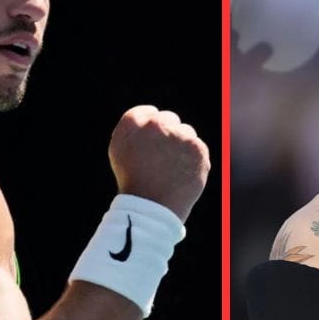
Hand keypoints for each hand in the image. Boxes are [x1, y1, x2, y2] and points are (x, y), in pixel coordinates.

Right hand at [108, 106, 209, 222]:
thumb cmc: (132, 181)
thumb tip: (153, 112)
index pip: (147, 112)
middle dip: (167, 134)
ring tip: (170, 168)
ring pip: (185, 132)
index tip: (152, 141)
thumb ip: (134, 127)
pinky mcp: (197, 148)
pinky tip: (182, 172)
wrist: (151, 207)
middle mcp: (156, 124)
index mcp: (132, 124)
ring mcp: (179, 135)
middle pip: (168, 119)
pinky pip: (197, 147)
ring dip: (181, 145)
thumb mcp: (120, 151)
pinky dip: (192, 158)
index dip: (151, 127)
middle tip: (161, 158)